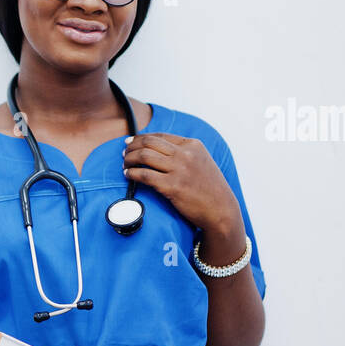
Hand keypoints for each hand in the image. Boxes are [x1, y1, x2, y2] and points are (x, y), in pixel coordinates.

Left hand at [122, 133, 242, 235]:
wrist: (221, 209)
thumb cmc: (210, 188)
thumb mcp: (201, 161)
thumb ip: (184, 153)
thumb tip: (157, 149)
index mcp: (193, 145)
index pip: (160, 136)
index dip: (141, 137)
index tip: (131, 142)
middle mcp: (186, 154)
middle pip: (149, 143)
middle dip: (132, 147)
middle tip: (124, 153)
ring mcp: (179, 170)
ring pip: (144, 156)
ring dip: (129, 159)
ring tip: (124, 164)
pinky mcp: (173, 186)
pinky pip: (145, 175)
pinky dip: (132, 173)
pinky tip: (128, 175)